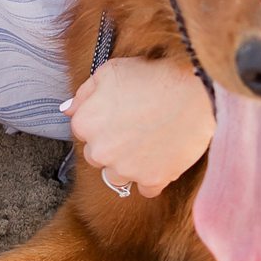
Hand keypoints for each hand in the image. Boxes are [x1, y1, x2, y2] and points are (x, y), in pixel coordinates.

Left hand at [65, 57, 214, 197]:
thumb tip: (67, 110)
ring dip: (128, 165)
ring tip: (148, 143)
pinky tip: (161, 158)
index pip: (83, 132)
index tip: (119, 114)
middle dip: (111, 145)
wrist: (194, 92)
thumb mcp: (109, 72)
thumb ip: (84, 94)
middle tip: (134, 127)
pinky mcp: (152, 181)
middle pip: (97, 156)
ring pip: (118, 175)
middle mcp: (100, 151)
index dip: (101, 122)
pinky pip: (146, 188)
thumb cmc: (150, 77)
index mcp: (85, 124)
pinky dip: (152, 177)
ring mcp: (126, 169)